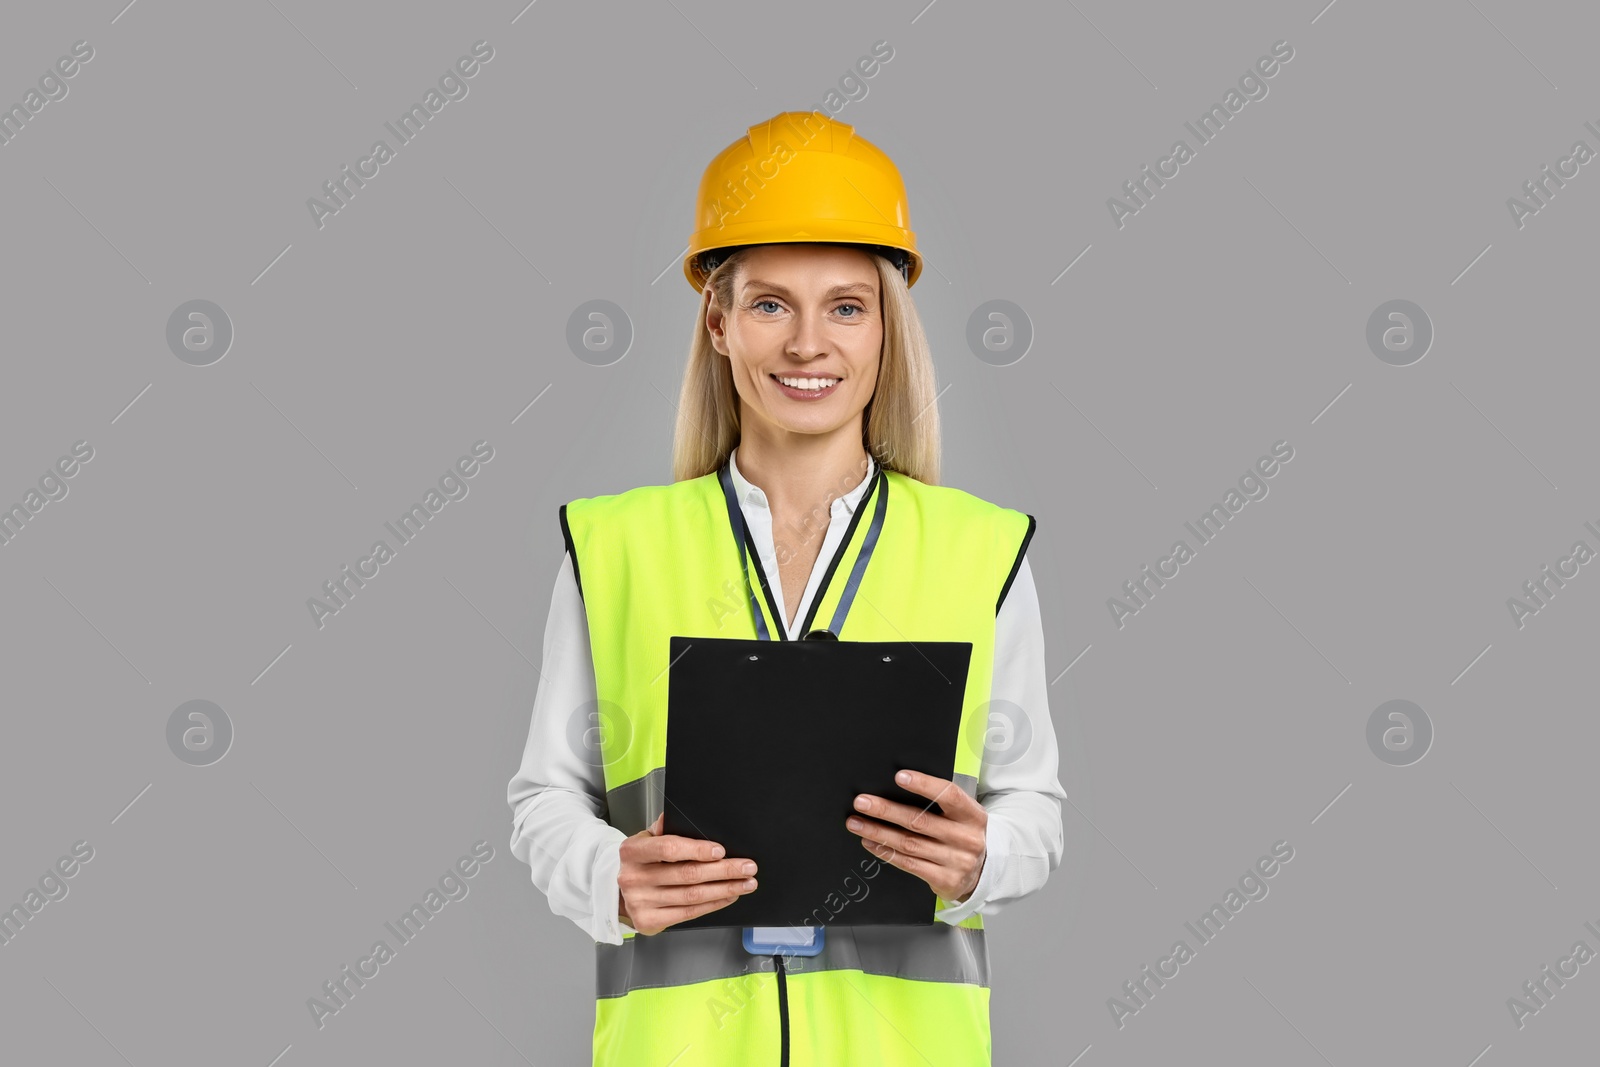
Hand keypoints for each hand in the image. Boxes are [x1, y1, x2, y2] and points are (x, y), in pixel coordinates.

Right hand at [617, 813, 758, 934]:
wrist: (617, 893)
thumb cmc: (640, 862)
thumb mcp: (646, 840)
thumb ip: (665, 829)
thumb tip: (686, 817)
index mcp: (632, 851)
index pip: (669, 850)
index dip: (697, 850)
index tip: (721, 851)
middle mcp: (633, 878)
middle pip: (687, 875)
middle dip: (723, 871)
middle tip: (747, 867)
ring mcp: (640, 902)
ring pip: (692, 896)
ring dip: (725, 889)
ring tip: (746, 883)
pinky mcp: (649, 921)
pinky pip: (689, 913)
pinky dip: (713, 904)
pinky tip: (728, 896)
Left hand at [845, 769, 987, 904]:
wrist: (983, 871)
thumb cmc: (963, 834)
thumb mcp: (962, 816)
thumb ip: (939, 804)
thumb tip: (897, 787)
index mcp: (973, 815)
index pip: (949, 795)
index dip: (924, 785)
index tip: (899, 776)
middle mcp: (967, 839)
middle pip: (920, 821)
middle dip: (886, 810)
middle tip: (862, 802)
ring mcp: (956, 861)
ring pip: (909, 844)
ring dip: (878, 832)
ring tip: (856, 822)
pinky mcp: (945, 880)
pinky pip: (908, 864)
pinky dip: (885, 852)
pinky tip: (870, 842)